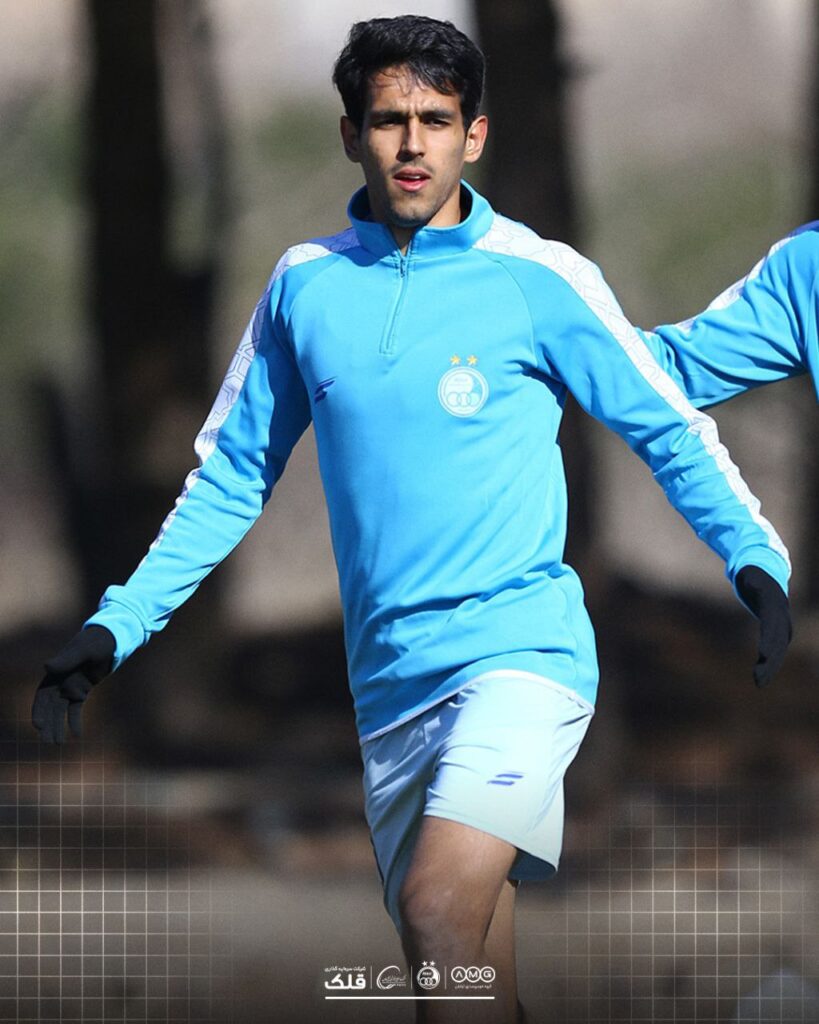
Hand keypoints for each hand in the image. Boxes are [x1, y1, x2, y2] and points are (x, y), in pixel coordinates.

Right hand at [32, 626, 115, 742]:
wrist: (111, 640)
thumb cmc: (95, 642)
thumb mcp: (83, 650)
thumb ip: (67, 659)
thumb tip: (47, 667)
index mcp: (56, 672)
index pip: (43, 695)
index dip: (39, 710)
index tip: (39, 725)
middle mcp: (60, 681)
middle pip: (51, 707)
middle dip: (49, 724)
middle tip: (49, 742)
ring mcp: (71, 687)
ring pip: (62, 711)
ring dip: (59, 726)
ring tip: (57, 744)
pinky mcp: (83, 690)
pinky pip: (76, 709)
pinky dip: (75, 722)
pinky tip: (77, 735)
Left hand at [735, 566, 791, 687]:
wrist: (769, 579)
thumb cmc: (755, 577)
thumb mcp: (751, 576)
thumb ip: (748, 578)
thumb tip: (738, 571)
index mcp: (775, 607)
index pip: (772, 627)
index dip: (768, 642)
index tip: (763, 656)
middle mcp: (782, 620)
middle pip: (777, 644)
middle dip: (770, 662)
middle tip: (758, 678)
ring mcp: (782, 628)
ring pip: (777, 652)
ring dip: (769, 668)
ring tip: (758, 683)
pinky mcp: (778, 634)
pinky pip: (774, 651)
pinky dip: (768, 664)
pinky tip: (760, 678)